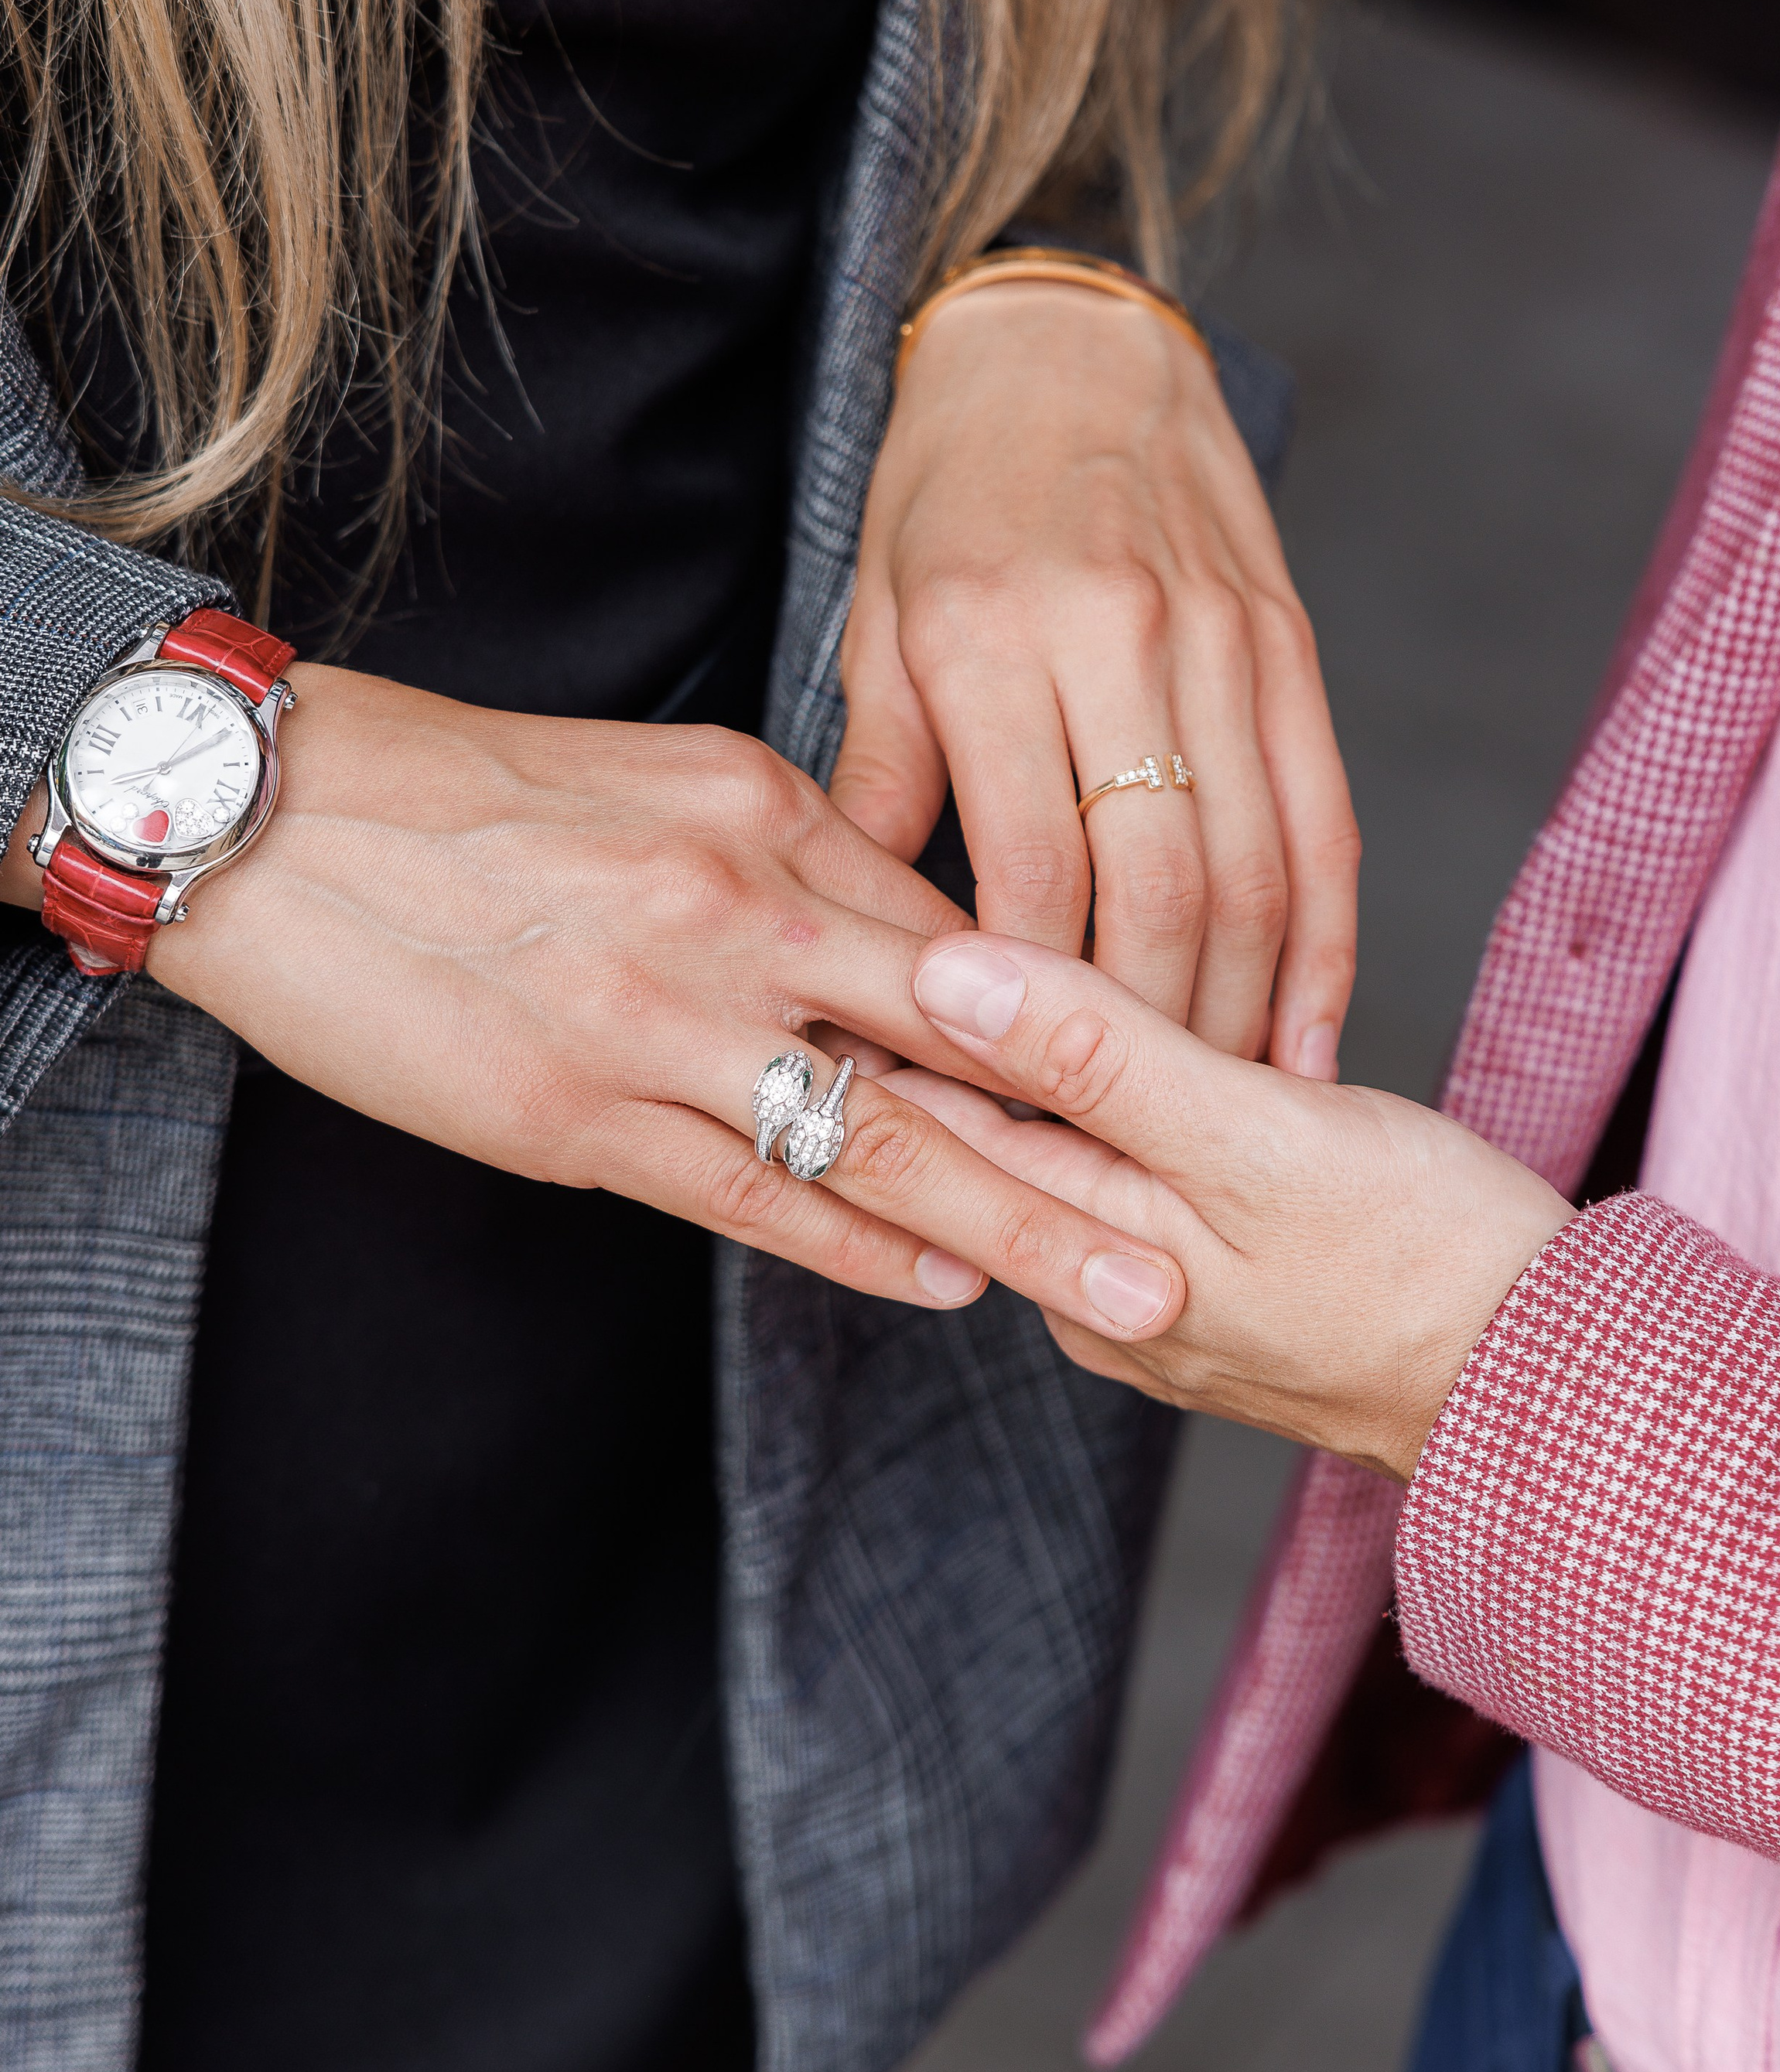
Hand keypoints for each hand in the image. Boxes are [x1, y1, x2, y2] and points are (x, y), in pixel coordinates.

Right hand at [69, 666, 1189, 1343]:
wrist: (273, 820)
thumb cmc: (468, 794)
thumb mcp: (662, 782)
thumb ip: (792, 856)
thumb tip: (908, 934)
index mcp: (765, 812)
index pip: (958, 931)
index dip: (1069, 1024)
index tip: (1173, 1089)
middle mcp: (737, 911)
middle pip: (963, 1041)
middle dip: (1096, 1138)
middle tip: (1214, 1218)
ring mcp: (660, 1021)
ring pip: (877, 1138)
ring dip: (1014, 1223)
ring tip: (1126, 1289)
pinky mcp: (575, 1116)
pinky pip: (750, 1196)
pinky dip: (857, 1248)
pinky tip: (948, 1284)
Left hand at [830, 281, 1358, 1075]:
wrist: (1070, 346)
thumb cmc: (948, 494)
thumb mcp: (878, 622)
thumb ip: (883, 782)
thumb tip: (869, 949)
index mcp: (990, 639)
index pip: (1027, 869)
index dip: (1027, 1013)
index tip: (1004, 1111)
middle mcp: (1117, 640)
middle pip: (1157, 889)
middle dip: (1143, 1044)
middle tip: (1112, 1157)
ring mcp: (1222, 642)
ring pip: (1255, 869)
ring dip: (1238, 1015)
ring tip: (1206, 1128)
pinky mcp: (1292, 649)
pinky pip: (1324, 820)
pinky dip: (1323, 943)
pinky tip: (1305, 1039)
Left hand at [898, 933, 1572, 1480]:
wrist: (1557, 1384)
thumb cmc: (1423, 1262)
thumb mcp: (1252, 1140)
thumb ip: (1097, 1056)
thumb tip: (946, 976)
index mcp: (1079, 1253)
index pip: (936, 1117)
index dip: (885, 1009)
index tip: (835, 914)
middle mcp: (1090, 1290)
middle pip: (980, 1138)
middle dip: (927, 1036)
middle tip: (866, 915)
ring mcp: (1150, 1295)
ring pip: (1055, 1156)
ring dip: (1012, 1068)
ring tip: (956, 953)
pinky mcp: (1217, 1283)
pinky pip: (1125, 1181)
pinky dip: (1100, 1108)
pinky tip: (1099, 1047)